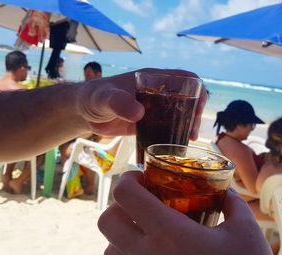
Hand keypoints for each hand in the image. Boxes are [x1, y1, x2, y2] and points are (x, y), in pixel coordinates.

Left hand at [76, 68, 206, 137]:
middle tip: (193, 132)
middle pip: (188, 99)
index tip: (197, 109)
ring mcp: (155, 109)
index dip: (198, 91)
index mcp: (153, 79)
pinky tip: (175, 148)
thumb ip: (119, 103)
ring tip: (188, 141)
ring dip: (188, 126)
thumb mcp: (105, 99)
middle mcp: (158, 92)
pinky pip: (167, 128)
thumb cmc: (94, 97)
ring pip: (181, 115)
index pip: (186, 78)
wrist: (84, 112)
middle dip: (195, 114)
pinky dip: (174, 137)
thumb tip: (140, 113)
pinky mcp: (149, 124)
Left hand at [98, 171, 279, 254]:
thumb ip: (233, 204)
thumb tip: (225, 192)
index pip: (126, 195)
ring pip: (109, 252)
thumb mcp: (247, 232)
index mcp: (169, 235)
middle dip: (119, 206)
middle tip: (142, 204)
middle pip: (106, 221)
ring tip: (146, 234)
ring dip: (121, 237)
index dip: (128, 179)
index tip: (142, 177)